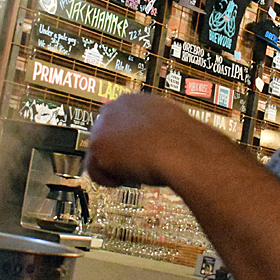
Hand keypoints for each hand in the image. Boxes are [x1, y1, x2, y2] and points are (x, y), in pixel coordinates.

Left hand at [86, 94, 203, 188]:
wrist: (182, 149)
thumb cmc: (185, 142)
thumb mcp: (170, 125)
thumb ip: (155, 127)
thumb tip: (156, 137)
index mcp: (135, 100)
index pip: (118, 120)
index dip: (125, 140)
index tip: (132, 152)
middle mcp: (115, 108)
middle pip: (104, 136)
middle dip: (116, 153)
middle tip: (134, 166)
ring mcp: (103, 125)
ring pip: (98, 154)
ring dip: (114, 166)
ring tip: (136, 171)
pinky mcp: (98, 145)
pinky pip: (94, 171)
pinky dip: (110, 179)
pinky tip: (128, 178)